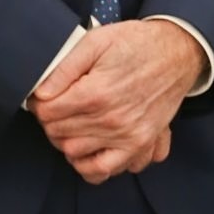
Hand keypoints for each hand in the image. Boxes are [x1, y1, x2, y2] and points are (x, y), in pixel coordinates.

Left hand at [28, 21, 203, 183]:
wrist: (176, 54)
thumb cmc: (133, 44)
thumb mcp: (95, 42)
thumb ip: (64, 68)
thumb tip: (41, 92)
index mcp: (96, 93)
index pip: (48, 113)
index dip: (38, 104)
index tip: (41, 98)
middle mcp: (112, 120)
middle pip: (59, 134)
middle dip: (49, 121)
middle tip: (53, 108)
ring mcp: (128, 137)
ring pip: (76, 154)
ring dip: (65, 140)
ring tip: (68, 124)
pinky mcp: (140, 146)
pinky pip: (106, 171)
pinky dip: (89, 166)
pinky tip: (85, 149)